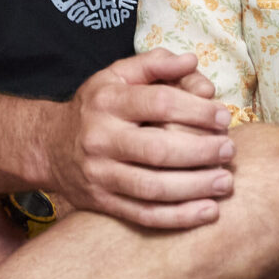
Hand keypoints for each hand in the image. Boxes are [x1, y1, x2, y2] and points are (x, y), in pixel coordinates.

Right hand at [38, 49, 236, 229]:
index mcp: (107, 102)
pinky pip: (144, 215)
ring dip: (195, 187)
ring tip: (225, 181)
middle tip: (228, 150)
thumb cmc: (95, 107)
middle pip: (158, 150)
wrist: (49, 146)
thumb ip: (154, 64)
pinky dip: (179, 217)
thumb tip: (191, 61)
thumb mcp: (116, 75)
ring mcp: (101, 175)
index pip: (159, 104)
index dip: (196, 111)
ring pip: (153, 188)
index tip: (222, 117)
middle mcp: (101, 139)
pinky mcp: (103, 203)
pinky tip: (208, 211)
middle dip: (201, 151)